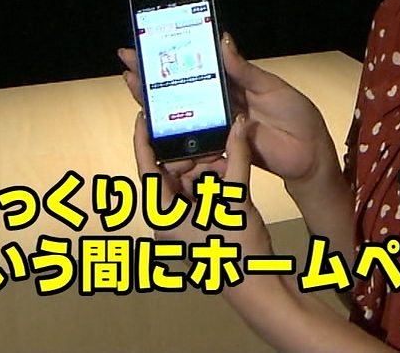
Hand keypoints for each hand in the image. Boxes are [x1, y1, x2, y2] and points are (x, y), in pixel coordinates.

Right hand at [118, 38, 334, 187]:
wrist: (310, 154)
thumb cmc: (296, 115)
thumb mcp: (270, 86)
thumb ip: (243, 69)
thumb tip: (221, 38)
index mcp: (233, 83)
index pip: (197, 65)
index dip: (172, 56)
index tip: (146, 43)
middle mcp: (221, 102)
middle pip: (181, 87)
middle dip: (153, 76)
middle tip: (127, 63)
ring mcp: (219, 125)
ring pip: (182, 111)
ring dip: (156, 101)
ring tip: (133, 86)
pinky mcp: (221, 146)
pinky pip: (194, 138)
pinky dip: (174, 133)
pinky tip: (153, 123)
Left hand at [130, 110, 272, 257]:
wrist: (256, 284)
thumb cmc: (237, 249)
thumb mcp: (237, 197)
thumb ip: (237, 157)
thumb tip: (239, 124)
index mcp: (164, 214)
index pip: (147, 168)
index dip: (143, 140)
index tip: (143, 116)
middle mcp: (168, 217)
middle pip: (171, 172)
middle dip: (192, 152)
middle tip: (208, 130)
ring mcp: (184, 221)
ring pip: (189, 179)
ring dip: (207, 164)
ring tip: (226, 149)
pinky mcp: (199, 222)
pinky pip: (200, 191)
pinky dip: (214, 178)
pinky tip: (230, 164)